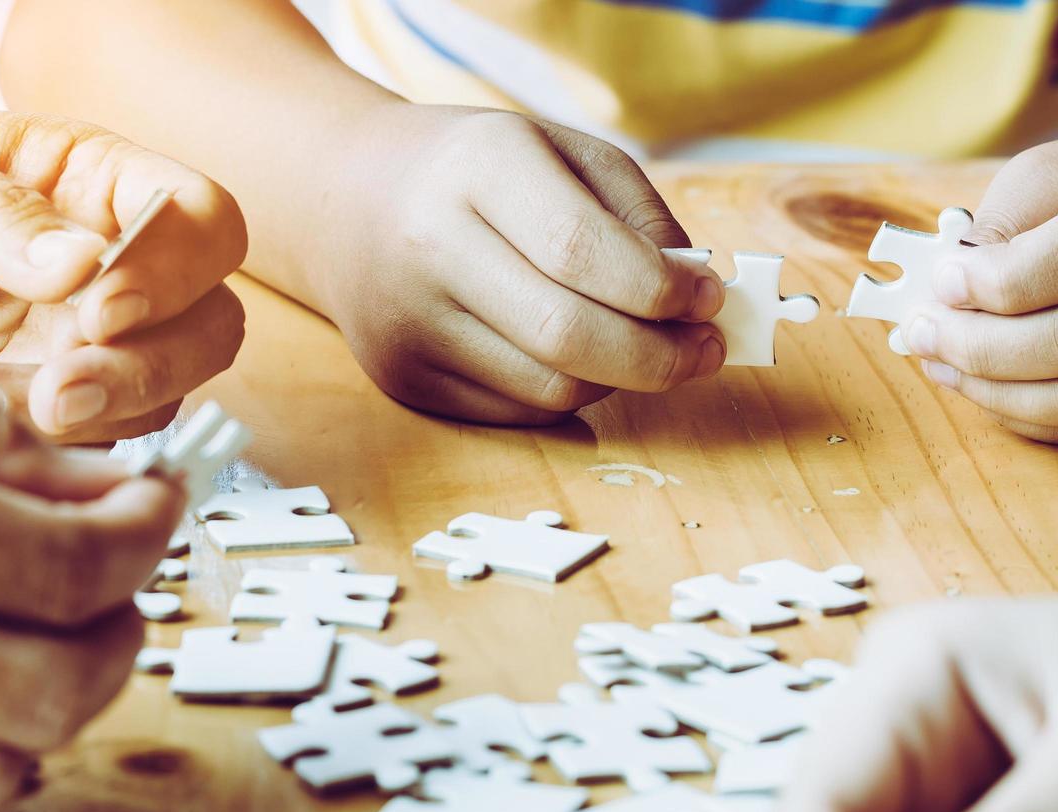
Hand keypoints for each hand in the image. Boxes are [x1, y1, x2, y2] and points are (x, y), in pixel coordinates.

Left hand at [0, 112, 247, 441]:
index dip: (177, 266)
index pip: (198, 217)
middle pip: (210, 318)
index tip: (104, 307)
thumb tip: (83, 263)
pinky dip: (60, 444)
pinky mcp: (56, 408)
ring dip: (106, 409)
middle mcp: (111, 266)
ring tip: (8, 400)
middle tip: (67, 382)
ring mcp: (87, 343)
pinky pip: (106, 441)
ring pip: (170, 390)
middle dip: (153, 361)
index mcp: (90, 184)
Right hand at [314, 104, 727, 423]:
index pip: (582, 252)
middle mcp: (430, 246)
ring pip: (551, 389)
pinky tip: (570, 356)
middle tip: (702, 350)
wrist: (348, 201)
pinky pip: (519, 412)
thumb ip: (639, 218)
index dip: (662, 291)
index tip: (709, 300)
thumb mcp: (564, 153)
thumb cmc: (480, 174)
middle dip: (659, 358)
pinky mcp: (403, 379)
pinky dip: (567, 393)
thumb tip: (697, 300)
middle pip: (567, 336)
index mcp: (478, 167)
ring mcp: (409, 323)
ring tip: (635, 345)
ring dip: (617, 378)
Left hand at [892, 129, 1057, 444]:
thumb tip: (940, 299)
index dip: (1003, 281)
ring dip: (1002, 392)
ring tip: (942, 363)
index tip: (942, 282)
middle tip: (923, 333)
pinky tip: (983, 388)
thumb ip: (1000, 227)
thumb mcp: (1052, 172)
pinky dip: (1030, 417)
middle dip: (986, 346)